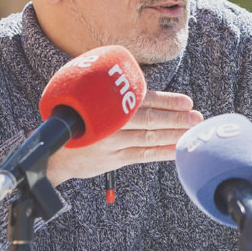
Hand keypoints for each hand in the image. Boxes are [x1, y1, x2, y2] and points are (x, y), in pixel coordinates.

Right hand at [46, 91, 202, 185]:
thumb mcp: (91, 101)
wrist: (55, 152)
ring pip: (149, 138)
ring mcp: (113, 143)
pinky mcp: (114, 160)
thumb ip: (117, 96)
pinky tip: (178, 149)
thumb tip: (150, 90)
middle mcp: (111, 123)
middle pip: (149, 119)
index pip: (142, 100)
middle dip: (175, 118)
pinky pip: (143, 155)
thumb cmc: (79, 120)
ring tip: (192, 131)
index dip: (166, 101)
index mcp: (107, 104)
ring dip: (173, 134)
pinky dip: (162, 152)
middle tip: (197, 117)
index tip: (187, 102)